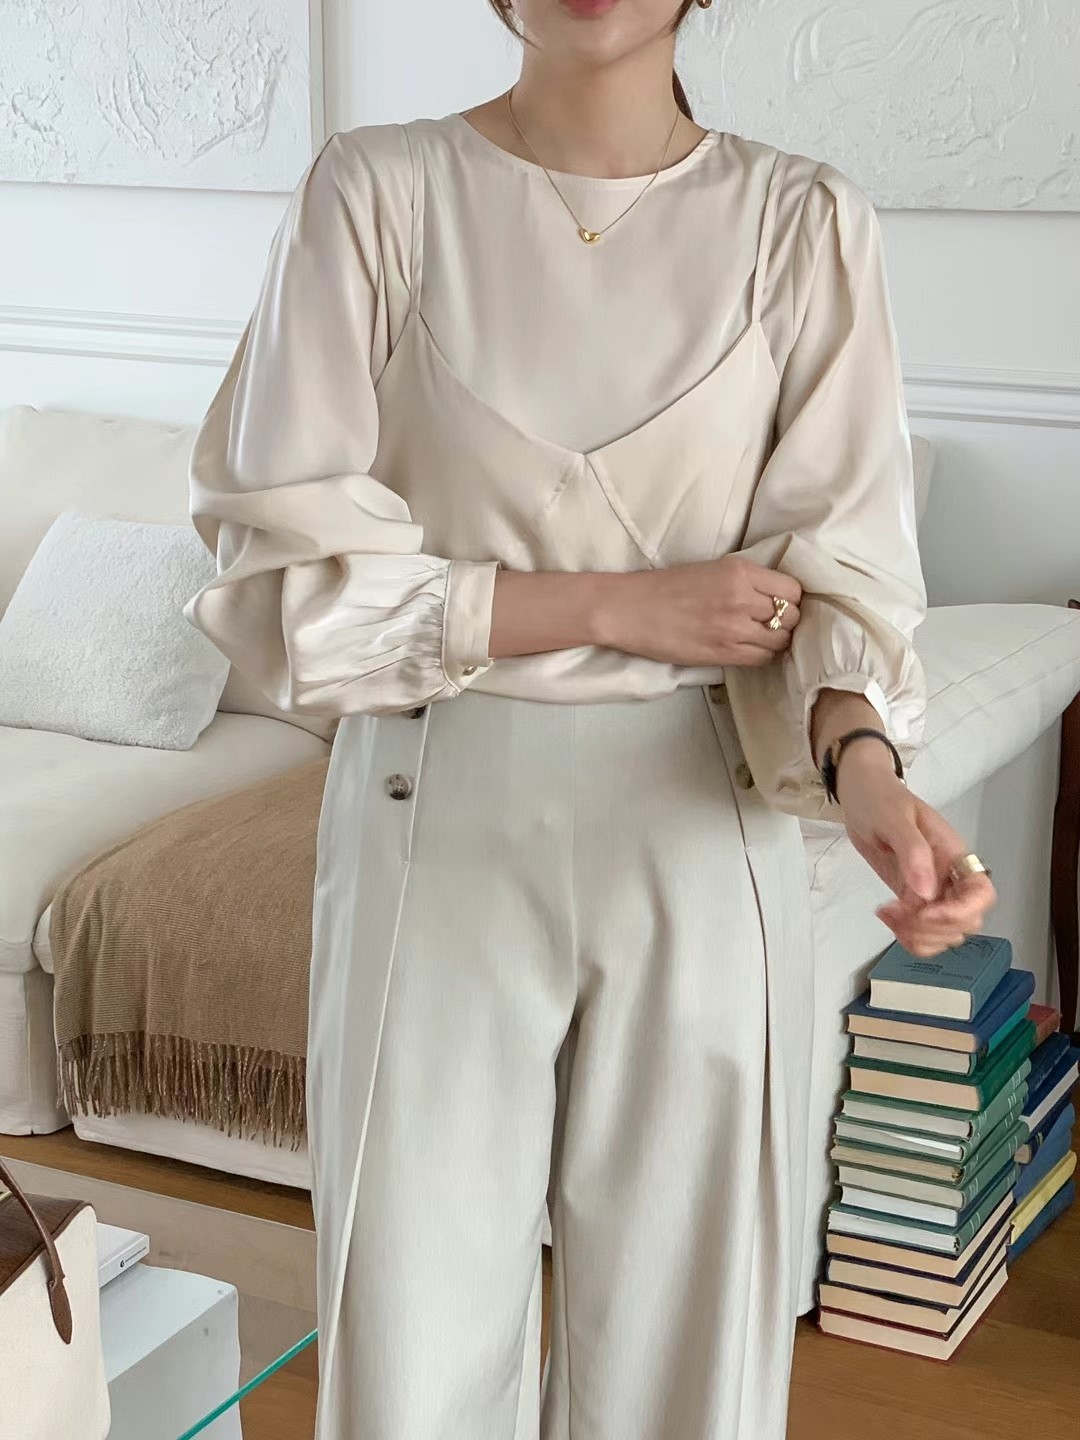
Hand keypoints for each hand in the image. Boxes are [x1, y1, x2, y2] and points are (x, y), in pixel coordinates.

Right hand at [596, 556, 801, 667]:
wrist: (630, 610)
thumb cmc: (665, 587)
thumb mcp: (711, 568)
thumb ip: (744, 580)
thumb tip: (773, 595)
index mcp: (740, 571)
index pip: (792, 590)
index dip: (791, 599)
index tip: (780, 603)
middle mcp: (742, 598)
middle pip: (792, 617)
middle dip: (786, 621)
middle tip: (769, 623)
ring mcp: (733, 628)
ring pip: (780, 641)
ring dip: (774, 641)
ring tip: (758, 638)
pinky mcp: (722, 653)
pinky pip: (761, 659)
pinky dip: (761, 655)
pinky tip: (747, 649)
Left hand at [836, 744, 996, 956]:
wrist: (860, 796)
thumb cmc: (880, 798)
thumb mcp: (894, 818)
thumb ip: (913, 851)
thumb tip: (926, 891)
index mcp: (953, 854)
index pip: (981, 893)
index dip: (961, 911)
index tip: (926, 911)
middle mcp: (949, 876)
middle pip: (966, 921)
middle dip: (933, 927)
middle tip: (898, 911)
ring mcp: (932, 891)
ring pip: (946, 934)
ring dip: (919, 936)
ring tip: (889, 913)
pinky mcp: (913, 899)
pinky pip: (923, 931)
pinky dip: (907, 936)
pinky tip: (886, 916)